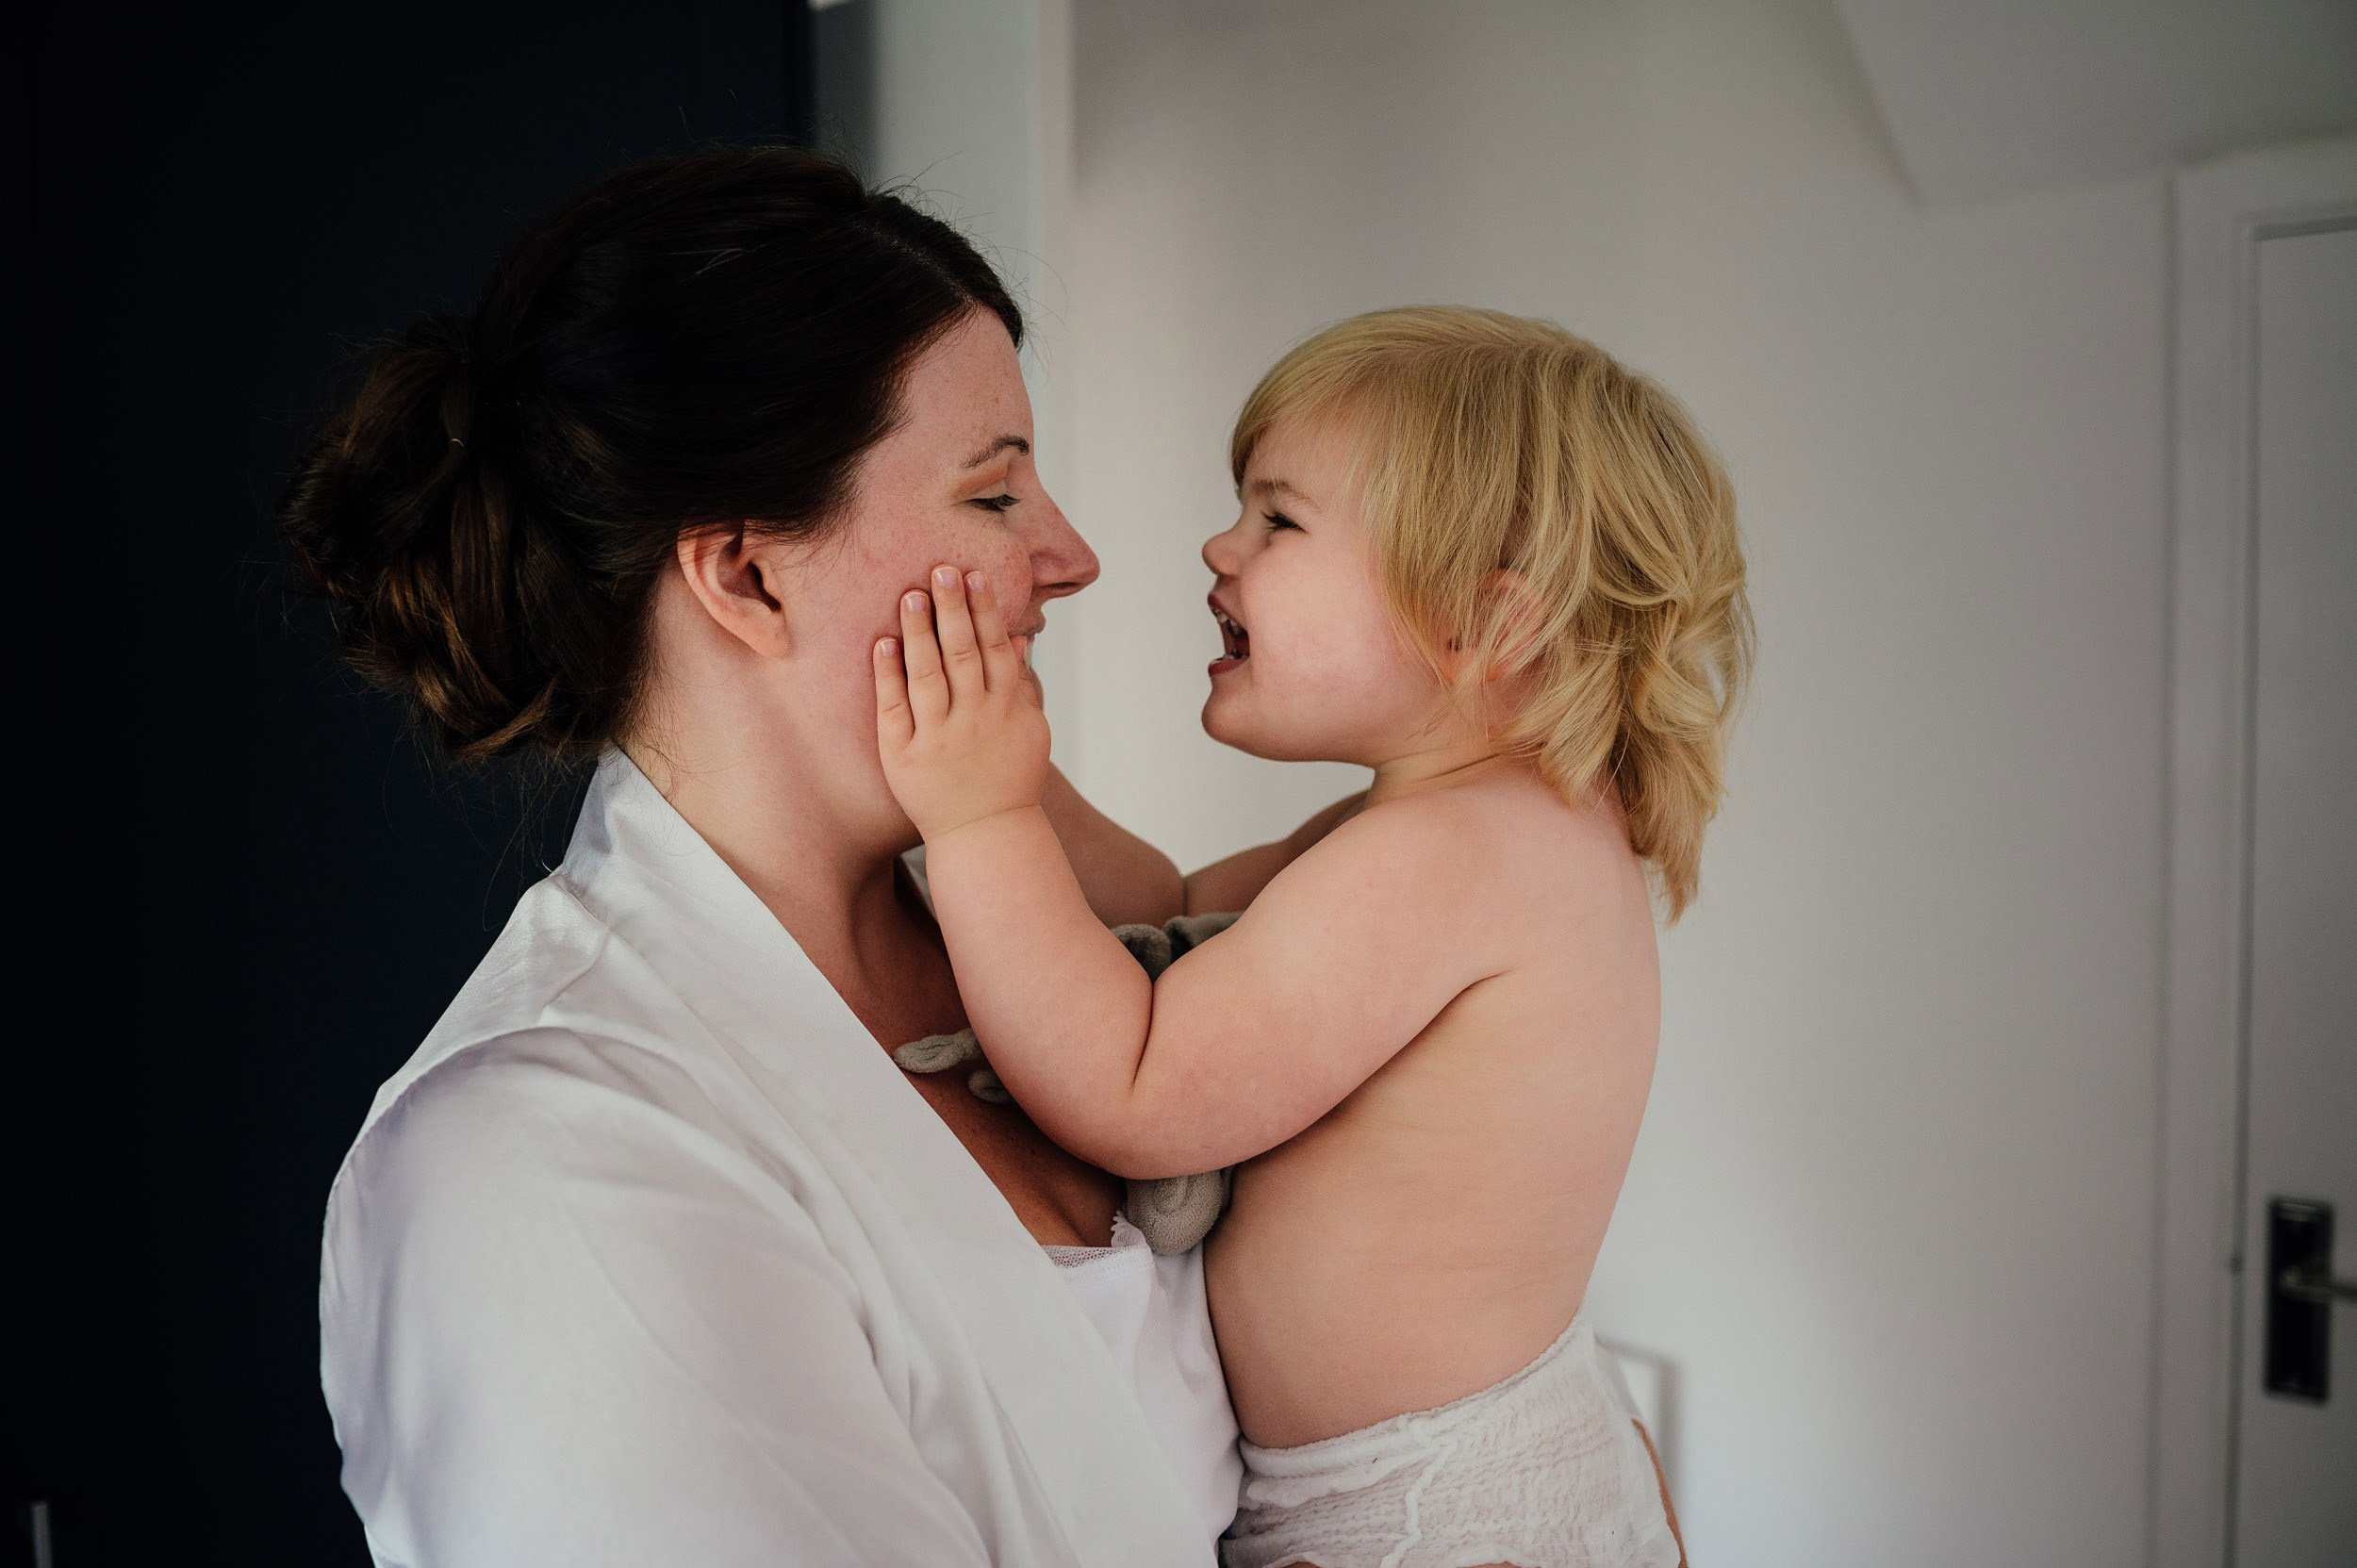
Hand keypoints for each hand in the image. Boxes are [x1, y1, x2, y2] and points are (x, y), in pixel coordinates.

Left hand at [874, 564, 1051, 841]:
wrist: (986, 836)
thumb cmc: (1008, 780)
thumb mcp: (1029, 732)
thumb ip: (1022, 685)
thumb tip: (1020, 639)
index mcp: (1006, 710)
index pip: (995, 649)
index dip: (985, 610)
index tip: (974, 575)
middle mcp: (974, 720)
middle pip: (963, 654)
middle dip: (953, 610)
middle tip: (941, 570)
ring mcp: (939, 737)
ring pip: (928, 675)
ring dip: (920, 632)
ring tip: (911, 595)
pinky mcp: (905, 756)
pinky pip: (895, 708)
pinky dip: (889, 675)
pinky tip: (883, 643)